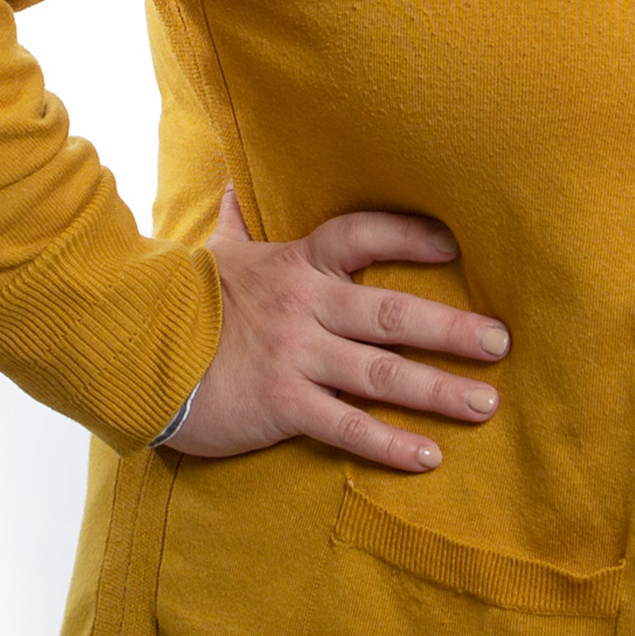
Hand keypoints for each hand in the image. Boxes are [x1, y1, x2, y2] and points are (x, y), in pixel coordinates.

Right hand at [161, 187, 509, 470]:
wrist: (133, 350)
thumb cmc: (182, 301)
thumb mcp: (214, 253)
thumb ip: (235, 220)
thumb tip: (234, 178)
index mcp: (295, 264)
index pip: (362, 237)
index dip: (411, 235)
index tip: (456, 242)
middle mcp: (305, 307)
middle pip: (392, 313)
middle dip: (451, 328)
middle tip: (501, 343)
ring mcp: (295, 357)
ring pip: (381, 373)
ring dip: (437, 389)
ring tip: (485, 403)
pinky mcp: (281, 404)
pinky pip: (345, 426)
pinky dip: (389, 444)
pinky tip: (428, 457)